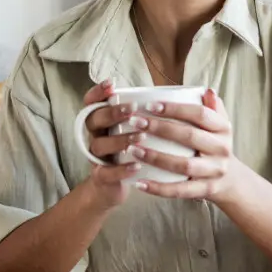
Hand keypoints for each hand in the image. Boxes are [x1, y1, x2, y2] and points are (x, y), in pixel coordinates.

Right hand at [80, 80, 146, 209]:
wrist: (115, 187)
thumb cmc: (131, 152)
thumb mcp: (134, 130)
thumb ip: (146, 113)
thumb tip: (179, 95)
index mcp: (102, 122)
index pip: (92, 102)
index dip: (98, 92)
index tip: (112, 84)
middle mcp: (96, 136)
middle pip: (94, 120)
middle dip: (112, 113)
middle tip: (132, 109)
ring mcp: (97, 156)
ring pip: (99, 145)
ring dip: (119, 140)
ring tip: (140, 137)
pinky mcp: (101, 177)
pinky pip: (107, 172)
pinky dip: (121, 169)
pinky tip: (136, 166)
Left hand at [133, 89, 246, 204]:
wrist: (231, 180)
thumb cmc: (215, 145)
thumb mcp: (219, 126)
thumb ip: (212, 107)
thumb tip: (206, 91)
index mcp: (223, 128)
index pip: (199, 114)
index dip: (175, 109)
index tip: (149, 105)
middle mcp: (222, 149)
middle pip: (189, 136)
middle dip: (160, 128)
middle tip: (135, 122)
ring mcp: (215, 171)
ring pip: (183, 165)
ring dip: (156, 157)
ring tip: (133, 150)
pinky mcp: (206, 190)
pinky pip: (180, 190)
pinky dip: (159, 188)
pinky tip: (140, 183)